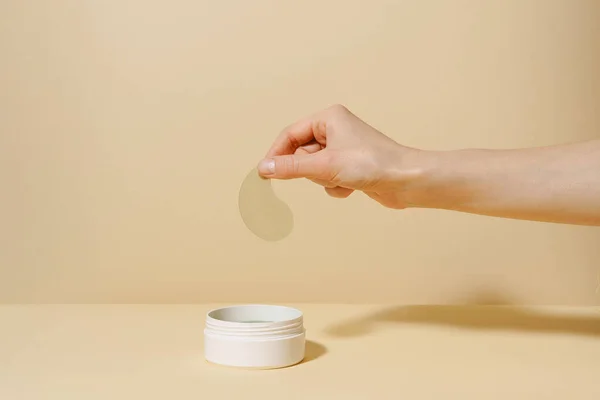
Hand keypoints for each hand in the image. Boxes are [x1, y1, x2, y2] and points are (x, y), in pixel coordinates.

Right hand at [257, 104, 426, 208]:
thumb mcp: (324, 165)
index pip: (290, 134)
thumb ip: (291, 166)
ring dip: (325, 180)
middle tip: (323, 174)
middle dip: (311, 170)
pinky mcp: (351, 165)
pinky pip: (328, 178)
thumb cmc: (371, 164)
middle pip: (302, 153)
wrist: (406, 181)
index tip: (265, 173)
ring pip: (314, 168)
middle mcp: (335, 129)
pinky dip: (336, 186)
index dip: (276, 153)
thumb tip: (264, 168)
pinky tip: (353, 187)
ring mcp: (343, 148)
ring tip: (343, 179)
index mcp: (328, 117)